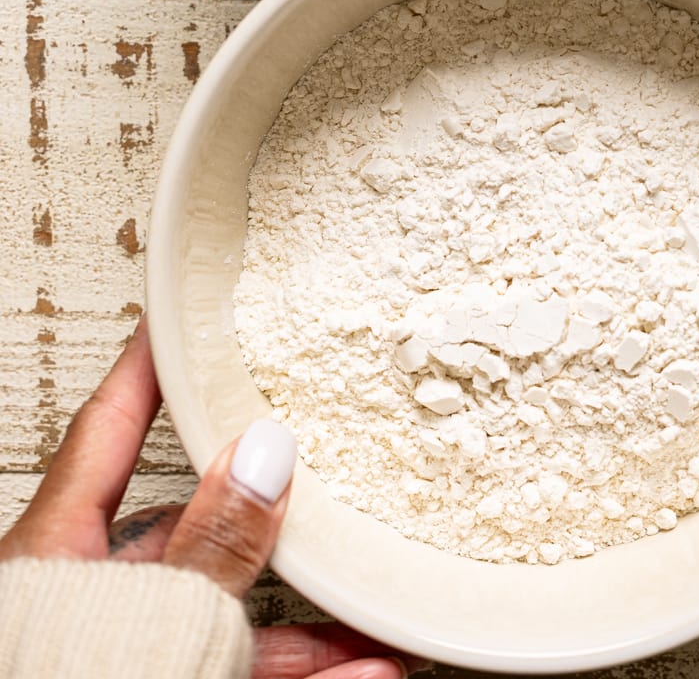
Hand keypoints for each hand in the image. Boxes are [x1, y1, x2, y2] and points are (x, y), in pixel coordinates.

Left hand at [0, 318, 415, 678]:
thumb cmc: (54, 673)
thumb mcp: (135, 619)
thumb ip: (207, 547)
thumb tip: (266, 452)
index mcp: (54, 551)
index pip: (108, 429)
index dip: (149, 369)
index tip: (183, 318)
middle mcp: (91, 598)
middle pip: (192, 529)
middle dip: (272, 511)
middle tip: (333, 476)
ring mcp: (128, 651)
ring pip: (231, 618)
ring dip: (312, 620)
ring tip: (382, 610)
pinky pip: (244, 676)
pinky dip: (307, 677)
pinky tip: (366, 674)